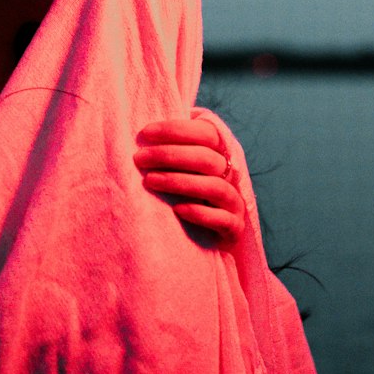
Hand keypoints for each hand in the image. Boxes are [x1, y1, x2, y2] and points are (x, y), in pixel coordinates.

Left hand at [133, 113, 245, 243]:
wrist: (205, 243)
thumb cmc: (184, 198)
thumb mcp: (179, 171)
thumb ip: (171, 149)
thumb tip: (145, 130)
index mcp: (220, 156)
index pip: (206, 133)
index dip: (177, 130)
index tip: (145, 133)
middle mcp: (231, 176)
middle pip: (206, 158)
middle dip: (169, 155)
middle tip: (139, 158)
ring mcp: (234, 202)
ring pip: (213, 186)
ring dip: (179, 181)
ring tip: (150, 181)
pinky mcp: (234, 229)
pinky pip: (222, 219)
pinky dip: (200, 213)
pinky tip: (177, 210)